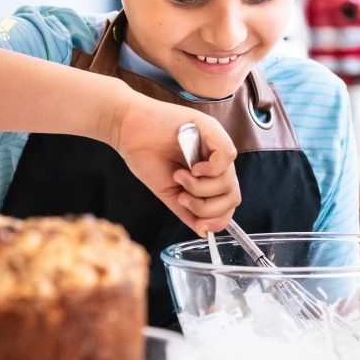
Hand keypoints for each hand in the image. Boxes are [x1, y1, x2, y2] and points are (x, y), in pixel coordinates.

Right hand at [109, 92, 239, 235]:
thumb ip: (187, 211)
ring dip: (200, 188)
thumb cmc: (146, 156)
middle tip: (183, 197)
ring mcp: (216, 143)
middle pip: (232, 196)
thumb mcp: (169, 192)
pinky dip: (209, 169)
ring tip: (179, 176)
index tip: (200, 223)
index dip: (219, 218)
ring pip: (229, 181)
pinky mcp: (212, 128)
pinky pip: (226, 156)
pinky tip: (191, 167)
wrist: (127, 130)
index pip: (228, 201)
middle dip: (207, 206)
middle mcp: (217, 159)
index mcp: (209, 173)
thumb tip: (203, 232)